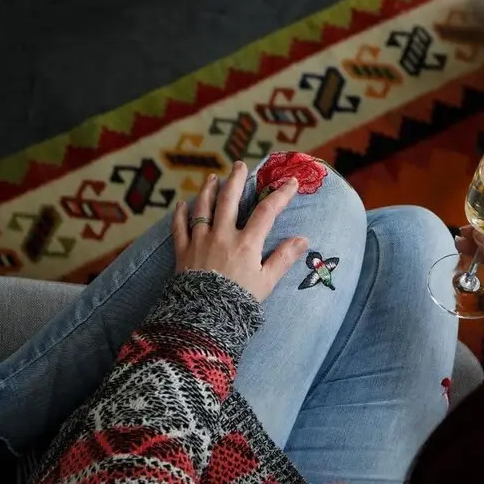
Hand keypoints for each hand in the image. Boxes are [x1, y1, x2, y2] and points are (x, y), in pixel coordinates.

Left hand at [172, 161, 308, 301]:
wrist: (204, 317)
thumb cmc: (238, 302)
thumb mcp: (266, 283)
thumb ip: (283, 259)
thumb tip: (303, 239)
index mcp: (246, 243)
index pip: (267, 212)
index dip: (280, 195)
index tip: (290, 182)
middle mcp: (222, 235)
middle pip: (229, 199)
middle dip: (236, 180)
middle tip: (240, 165)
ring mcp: (200, 241)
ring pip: (203, 207)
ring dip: (208, 190)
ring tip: (212, 178)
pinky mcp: (183, 251)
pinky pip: (179, 227)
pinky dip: (180, 214)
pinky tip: (181, 204)